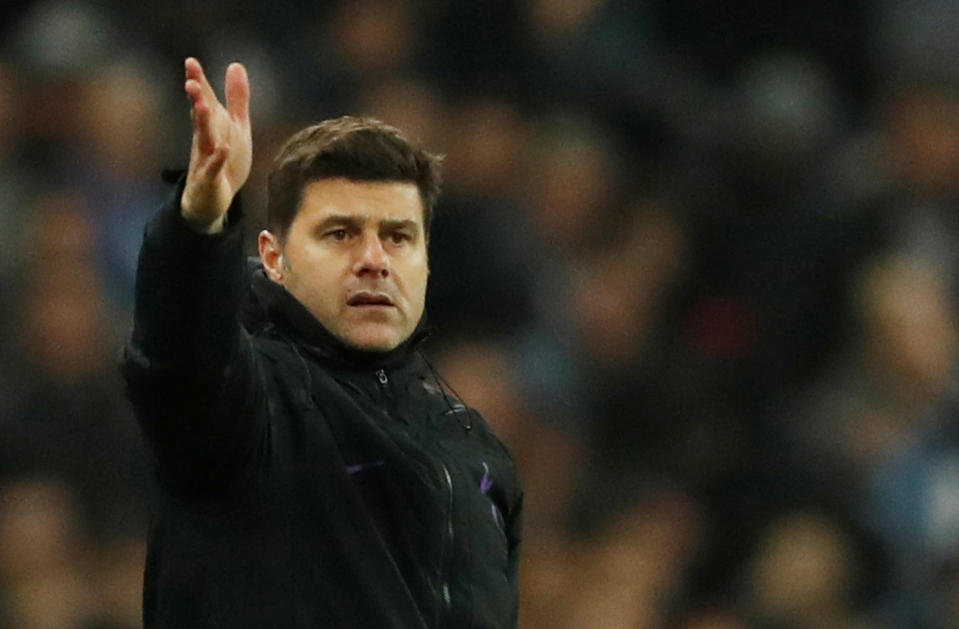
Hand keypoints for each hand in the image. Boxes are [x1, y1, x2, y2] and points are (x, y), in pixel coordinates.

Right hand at [180, 57, 251, 231]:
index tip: (191, 62)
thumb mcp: (235, 126)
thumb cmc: (224, 159)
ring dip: (202, 123)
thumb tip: (235, 65)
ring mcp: (205, 159)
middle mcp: (205, 139)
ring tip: (202, 106)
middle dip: (196, 99)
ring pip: (203, 139)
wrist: (212, 199)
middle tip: (191, 81)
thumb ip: (236, 98)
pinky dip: (218, 159)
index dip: (198, 81)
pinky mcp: (209, 179)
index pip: (204, 100)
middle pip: (200, 116)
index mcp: (211, 125)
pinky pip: (213, 168)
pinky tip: (224, 148)